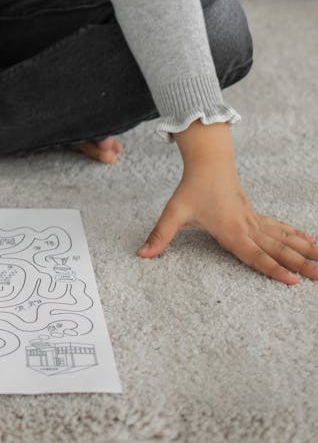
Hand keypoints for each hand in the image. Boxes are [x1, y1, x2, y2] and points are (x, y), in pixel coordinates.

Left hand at [137, 160, 317, 284]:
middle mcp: (247, 227)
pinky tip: (312, 243)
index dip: (273, 269)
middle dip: (300, 265)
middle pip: (277, 250)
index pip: (254, 255)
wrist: (208, 162)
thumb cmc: (192, 188)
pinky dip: (296, 236)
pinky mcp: (256, 216)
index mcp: (230, 230)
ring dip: (303, 252)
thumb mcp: (174, 212)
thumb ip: (159, 235)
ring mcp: (254, 221)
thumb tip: (141, 254)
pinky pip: (280, 229)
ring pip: (283, 239)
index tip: (293, 280)